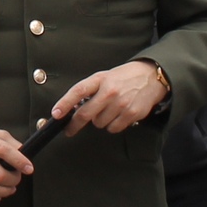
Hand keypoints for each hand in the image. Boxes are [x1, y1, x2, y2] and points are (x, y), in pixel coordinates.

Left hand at [50, 60, 167, 135]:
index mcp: (100, 79)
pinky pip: (113, 128)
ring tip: (109, 110)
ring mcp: (121, 103)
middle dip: (75, 124)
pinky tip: (118, 115)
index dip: (64, 104)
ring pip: (99, 124)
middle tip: (70, 129)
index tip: (55, 114)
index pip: (78, 91)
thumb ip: (90, 90)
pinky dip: (113, 125)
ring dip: (100, 121)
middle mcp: (110, 91)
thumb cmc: (124, 78)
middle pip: (85, 113)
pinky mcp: (132, 114)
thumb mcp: (105, 77)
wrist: (151, 77)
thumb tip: (72, 108)